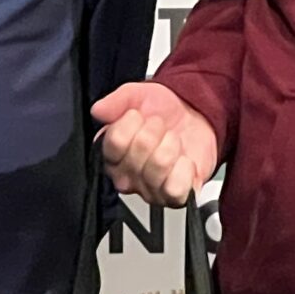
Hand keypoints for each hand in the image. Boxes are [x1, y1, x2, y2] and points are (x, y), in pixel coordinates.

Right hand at [91, 82, 220, 205]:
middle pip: (137, 156)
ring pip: (158, 168)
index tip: (138, 115)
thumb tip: (99, 110)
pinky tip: (183, 160)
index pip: (114, 142)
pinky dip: (185, 168)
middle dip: (155, 133)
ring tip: (172, 142)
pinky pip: (176, 187)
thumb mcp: (137, 96)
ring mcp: (149, 190)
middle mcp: (125, 176)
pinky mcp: (173, 197)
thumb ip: (116, 101)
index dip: (132, 124)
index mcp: (111, 153)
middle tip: (160, 128)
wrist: (196, 117)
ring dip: (171, 146)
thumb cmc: (163, 111)